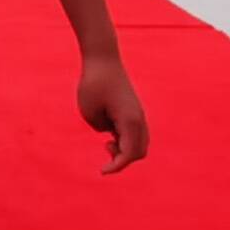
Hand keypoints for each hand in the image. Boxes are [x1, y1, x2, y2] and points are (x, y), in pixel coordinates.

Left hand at [76, 51, 150, 171]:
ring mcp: (138, 113)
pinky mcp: (133, 109)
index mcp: (130, 120)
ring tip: (106, 142)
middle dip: (123, 159)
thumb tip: (110, 132)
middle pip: (140, 152)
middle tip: (105, 149)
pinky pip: (135, 133)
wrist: (103, 58)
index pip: (130, 153)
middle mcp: (139, 118)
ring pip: (140, 143)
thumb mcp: (89, 112)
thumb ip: (100, 128)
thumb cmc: (93, 83)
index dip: (117, 166)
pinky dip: (125, 140)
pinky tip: (109, 132)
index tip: (102, 171)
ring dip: (125, 149)